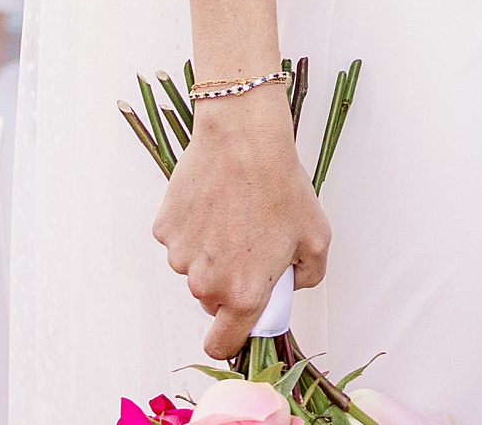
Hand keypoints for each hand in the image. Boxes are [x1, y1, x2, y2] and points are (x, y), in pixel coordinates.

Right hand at [153, 86, 329, 356]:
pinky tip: (214, 200)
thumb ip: (308, 277)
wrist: (244, 137)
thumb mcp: (317, 237)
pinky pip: (180, 240)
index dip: (231, 337)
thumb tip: (290, 286)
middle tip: (250, 243)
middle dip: (229, 281)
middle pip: (212, 301)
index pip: (223, 344)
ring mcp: (180, 256)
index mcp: (243, 293)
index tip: (240, 321)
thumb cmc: (280, 184)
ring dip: (211, 252)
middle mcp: (206, 283)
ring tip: (234, 212)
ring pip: (195, 269)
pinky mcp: (165, 229)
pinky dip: (194, 228)